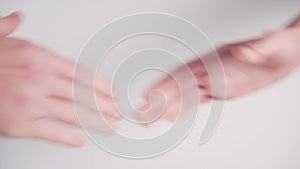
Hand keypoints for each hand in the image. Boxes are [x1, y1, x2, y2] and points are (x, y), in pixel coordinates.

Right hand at [0, 13, 120, 146]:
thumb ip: (9, 28)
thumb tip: (18, 18)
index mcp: (38, 57)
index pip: (81, 73)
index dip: (101, 85)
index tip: (113, 92)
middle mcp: (39, 79)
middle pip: (83, 95)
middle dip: (105, 105)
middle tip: (118, 112)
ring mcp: (31, 102)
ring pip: (74, 114)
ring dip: (96, 121)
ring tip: (110, 125)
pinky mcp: (19, 124)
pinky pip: (52, 132)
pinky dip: (69, 138)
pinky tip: (81, 140)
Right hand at [138, 15, 299, 122]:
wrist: (286, 53)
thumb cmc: (279, 47)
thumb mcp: (274, 45)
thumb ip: (256, 50)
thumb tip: (244, 52)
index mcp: (217, 59)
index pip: (185, 72)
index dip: (165, 84)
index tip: (149, 95)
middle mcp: (210, 70)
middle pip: (178, 86)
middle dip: (158, 101)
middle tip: (141, 114)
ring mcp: (213, 81)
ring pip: (184, 95)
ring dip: (166, 107)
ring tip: (149, 120)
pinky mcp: (221, 90)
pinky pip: (197, 101)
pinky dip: (183, 109)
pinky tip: (172, 115)